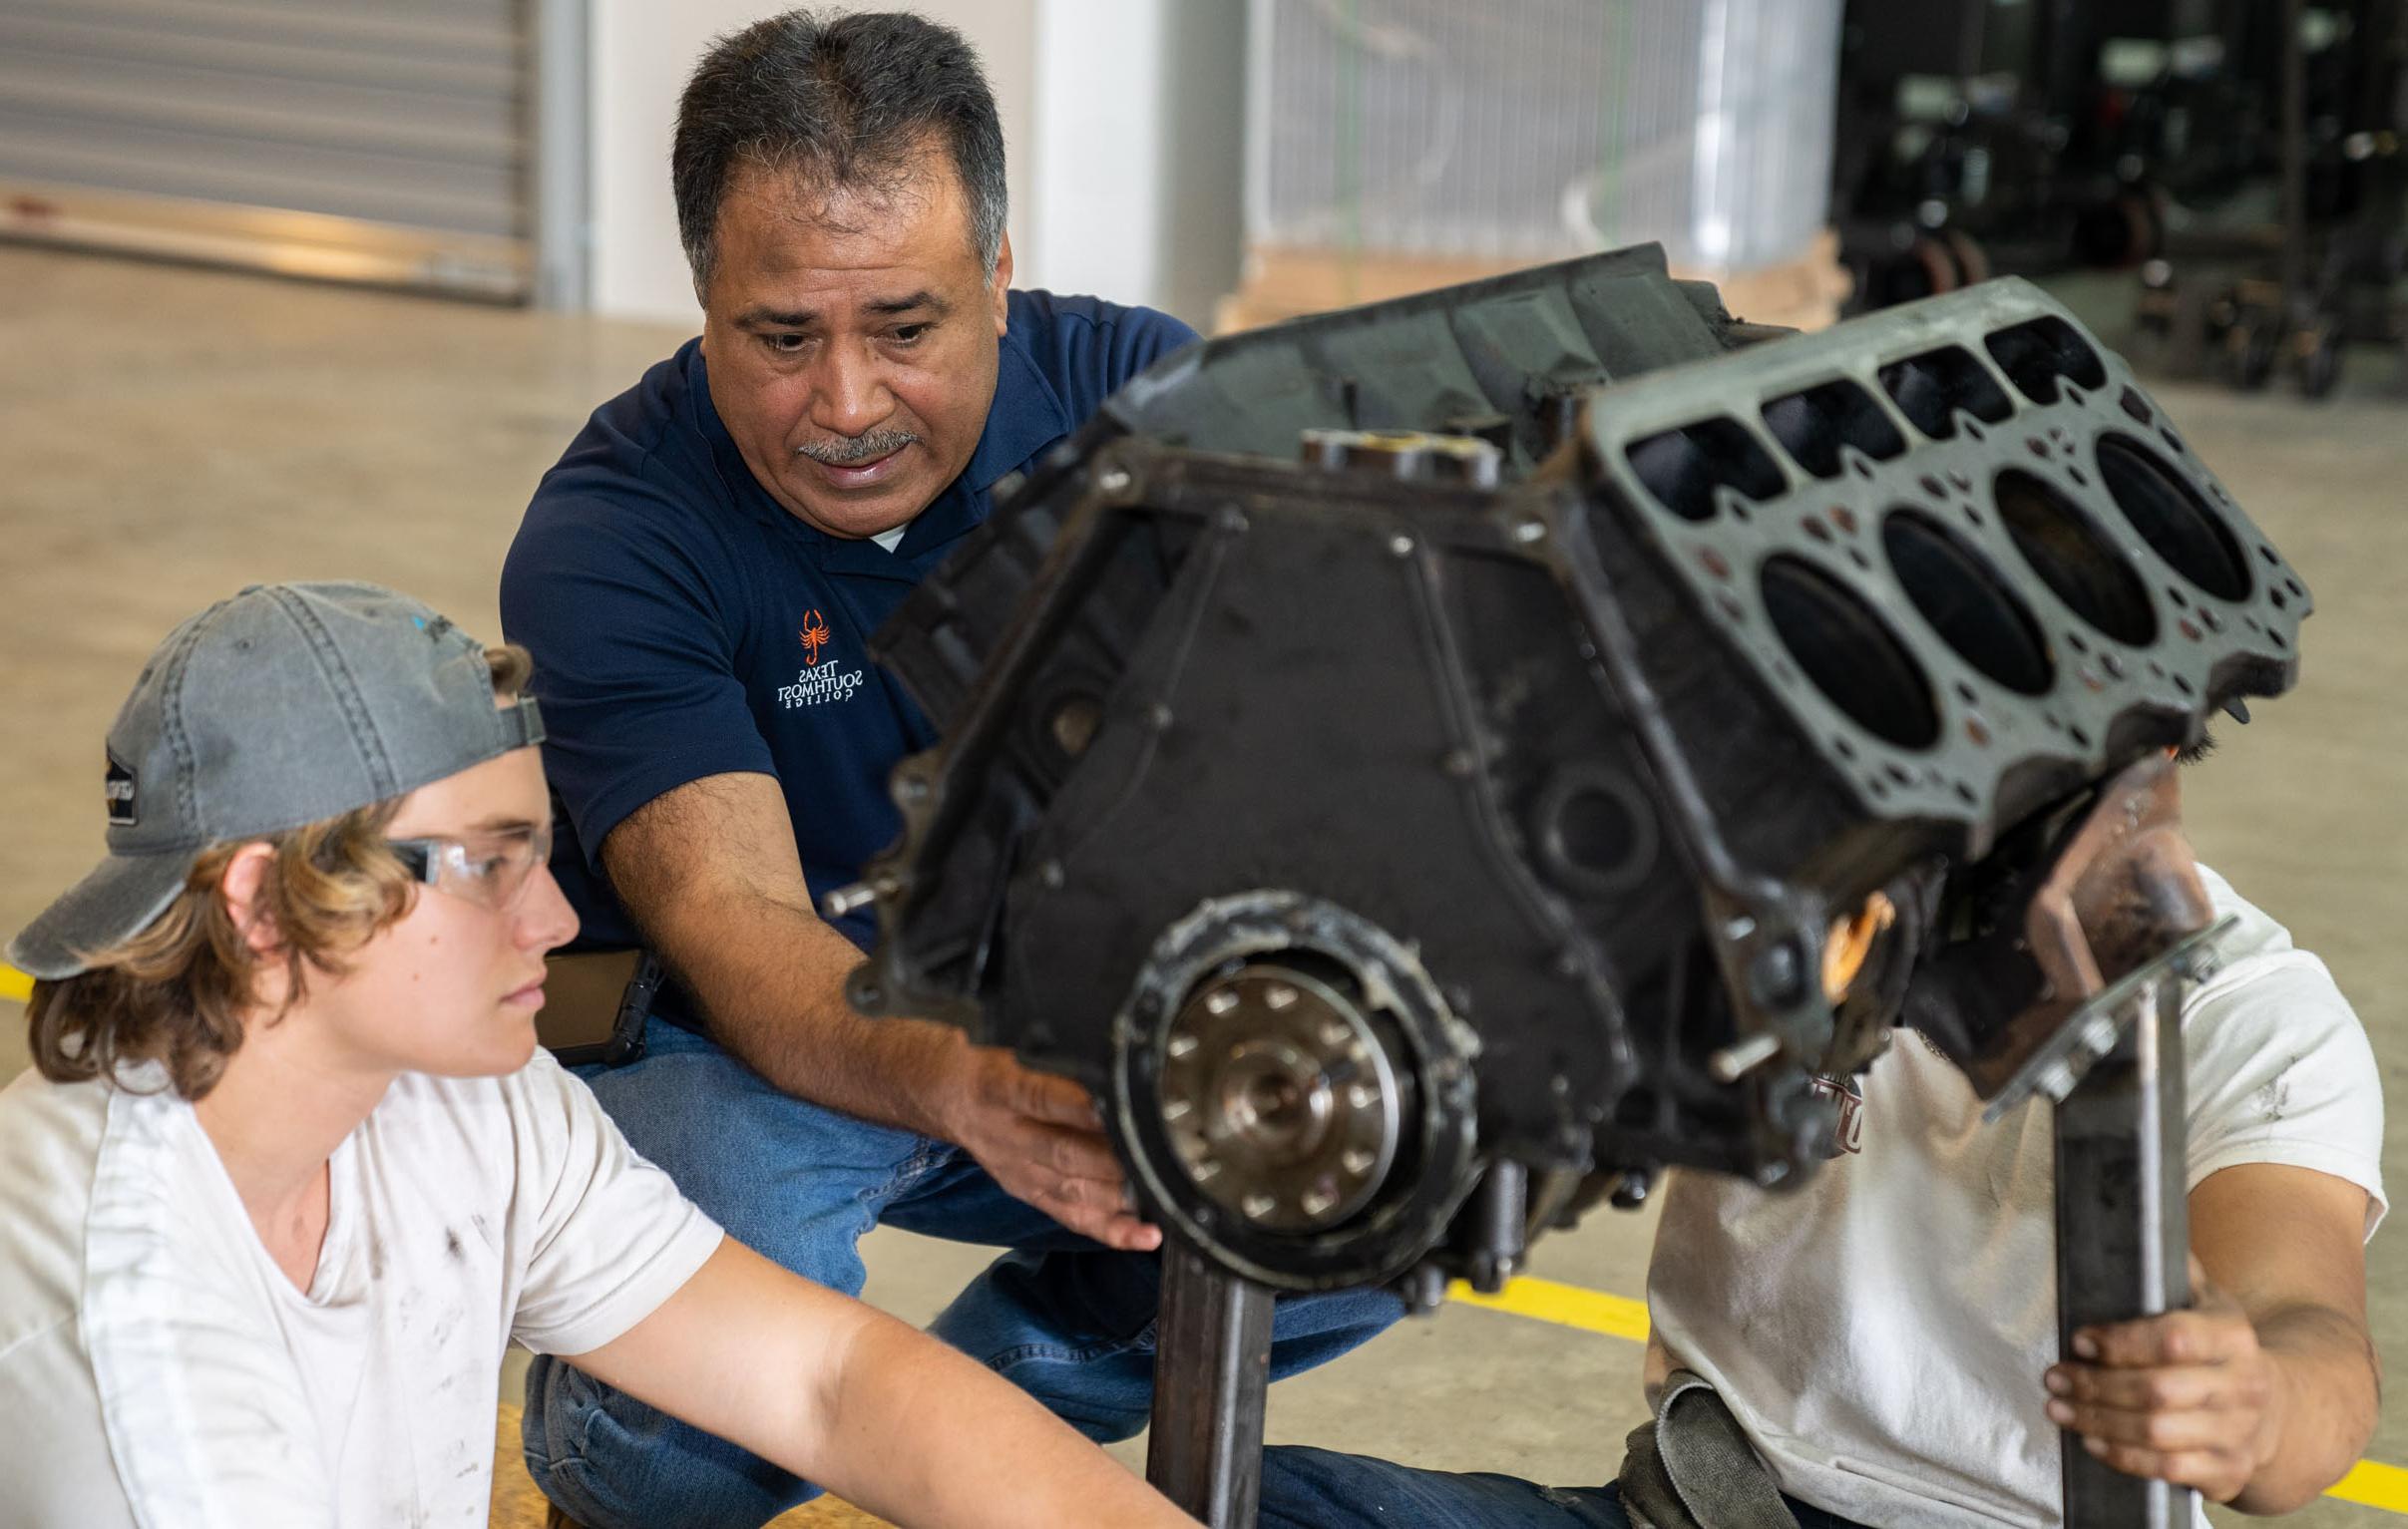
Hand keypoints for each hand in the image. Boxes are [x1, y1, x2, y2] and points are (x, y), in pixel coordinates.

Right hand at [939, 1045, 1162, 1252]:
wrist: (941, 1093)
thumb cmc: (986, 1065)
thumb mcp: (1012, 1045)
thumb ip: (1055, 1057)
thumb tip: (1108, 1061)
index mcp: (1001, 1088)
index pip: (1043, 1097)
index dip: (1082, 1106)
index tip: (1118, 1108)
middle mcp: (1008, 1133)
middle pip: (1064, 1151)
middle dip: (1114, 1159)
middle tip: (1155, 1158)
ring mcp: (1016, 1169)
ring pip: (1071, 1189)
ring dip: (1119, 1196)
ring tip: (1159, 1196)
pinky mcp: (1025, 1190)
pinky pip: (1068, 1215)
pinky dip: (1108, 1229)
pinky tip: (1141, 1235)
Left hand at [2043, 1255, 2281, 1501]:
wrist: (2277, 1409)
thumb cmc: (2220, 1349)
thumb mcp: (2210, 1301)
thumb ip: (2177, 1270)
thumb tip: (2134, 1221)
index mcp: (2234, 1335)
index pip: (2174, 1338)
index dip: (2120, 1342)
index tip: (2079, 1341)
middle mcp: (2243, 1385)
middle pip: (2156, 1391)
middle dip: (2094, 1386)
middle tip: (2054, 1377)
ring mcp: (2238, 1432)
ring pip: (2156, 1433)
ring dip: (2097, 1421)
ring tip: (2059, 1408)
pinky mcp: (2228, 1470)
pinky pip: (2167, 1469)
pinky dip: (2123, 1456)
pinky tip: (2092, 1440)